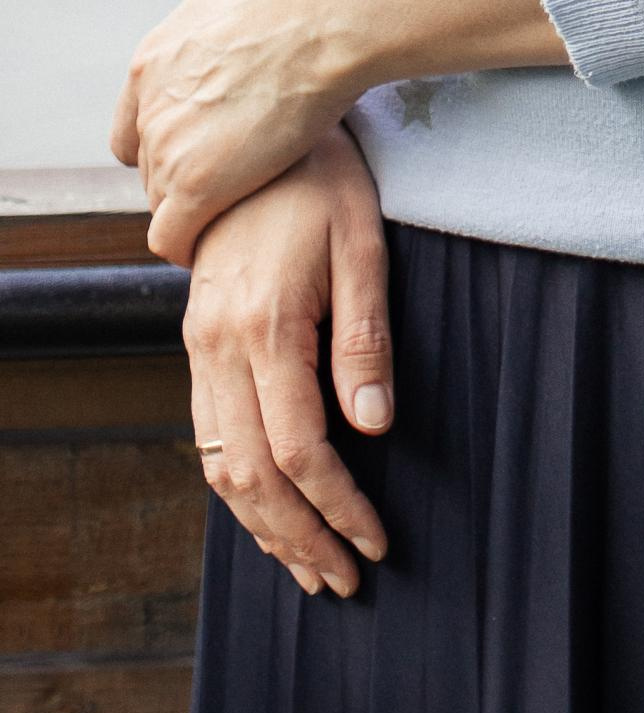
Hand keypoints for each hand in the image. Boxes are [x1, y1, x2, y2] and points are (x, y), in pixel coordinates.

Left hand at [112, 0, 356, 261]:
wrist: (323, 18)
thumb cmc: (298, 3)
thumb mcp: (226, 8)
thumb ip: (205, 42)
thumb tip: (222, 49)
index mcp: (151, 64)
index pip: (134, 132)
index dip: (167, 148)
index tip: (203, 154)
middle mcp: (150, 107)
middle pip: (152, 168)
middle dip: (186, 176)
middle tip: (235, 177)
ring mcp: (169, 147)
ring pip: (163, 201)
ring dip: (194, 206)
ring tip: (237, 203)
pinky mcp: (195, 185)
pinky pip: (170, 237)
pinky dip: (187, 246)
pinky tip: (210, 244)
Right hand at [183, 131, 392, 599]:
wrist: (251, 133)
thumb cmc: (320, 181)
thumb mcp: (361, 244)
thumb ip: (365, 339)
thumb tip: (374, 428)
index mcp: (265, 327)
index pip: (299, 450)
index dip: (339, 505)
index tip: (376, 539)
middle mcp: (218, 348)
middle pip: (252, 476)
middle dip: (299, 537)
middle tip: (345, 578)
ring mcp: (199, 347)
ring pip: (220, 465)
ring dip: (264, 525)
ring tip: (309, 566)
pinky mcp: (197, 342)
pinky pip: (207, 436)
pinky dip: (236, 486)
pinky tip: (267, 510)